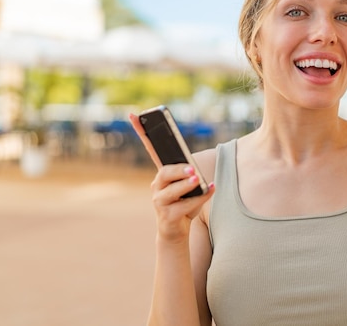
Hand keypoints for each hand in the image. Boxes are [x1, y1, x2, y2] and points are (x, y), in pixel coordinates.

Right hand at [129, 113, 213, 242]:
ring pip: (171, 191)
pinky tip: (212, 189)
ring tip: (197, 179)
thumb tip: (196, 171)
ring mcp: (159, 202)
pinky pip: (185, 206)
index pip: (151, 150)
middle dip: (177, 170)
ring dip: (186, 185)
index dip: (141, 132)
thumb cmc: (182, 204)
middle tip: (192, 169)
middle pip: (164, 173)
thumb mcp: (187, 187)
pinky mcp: (167, 217)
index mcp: (162, 175)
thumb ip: (190, 176)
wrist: (176, 232)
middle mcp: (156, 186)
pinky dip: (201, 198)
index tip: (134, 114)